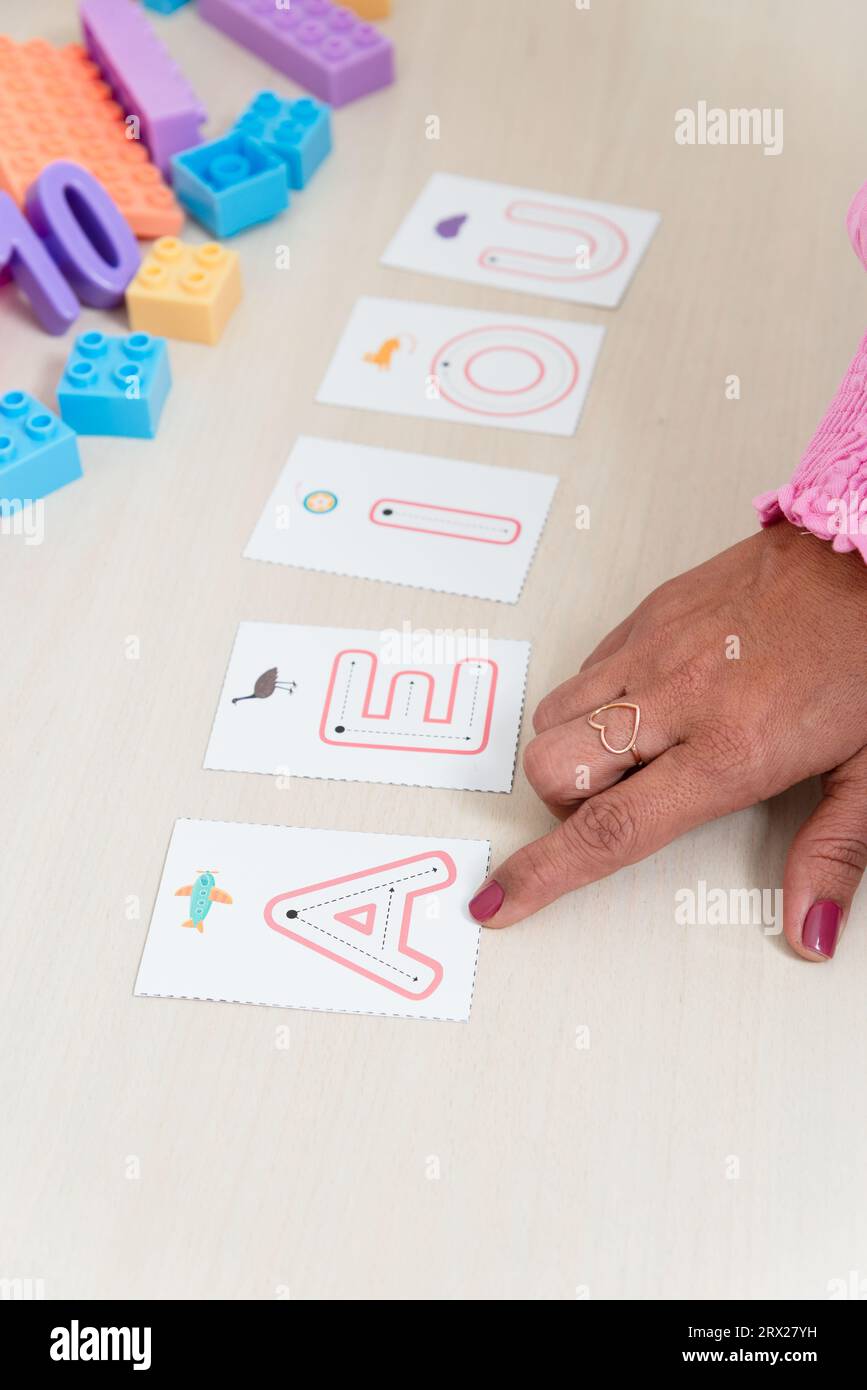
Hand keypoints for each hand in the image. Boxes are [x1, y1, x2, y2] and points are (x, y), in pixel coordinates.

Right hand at [468, 523, 866, 959]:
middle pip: (555, 767)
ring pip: (554, 715)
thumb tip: (809, 933)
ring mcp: (655, 646)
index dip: (544, 873)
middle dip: (564, 802)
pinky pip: (585, 668)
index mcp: (731, 749)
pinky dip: (596, 700)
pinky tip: (651, 702)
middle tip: (618, 802)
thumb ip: (832, 856)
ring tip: (636, 752)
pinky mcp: (650, 610)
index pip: (611, 827)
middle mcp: (679, 697)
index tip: (501, 898)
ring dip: (574, 750)